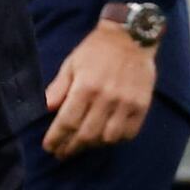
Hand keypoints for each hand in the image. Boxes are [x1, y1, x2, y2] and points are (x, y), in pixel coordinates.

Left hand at [41, 20, 156, 159]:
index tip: (49, 147)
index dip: (56, 138)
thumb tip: (47, 108)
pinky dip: (115, 140)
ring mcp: (126, 104)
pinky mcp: (142, 106)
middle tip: (62, 153)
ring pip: (107, 138)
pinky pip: (128, 133)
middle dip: (71, 148)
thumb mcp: (71, 63)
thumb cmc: (96, 50)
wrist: (130, 37)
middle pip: (86, 134)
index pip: (67, 121)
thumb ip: (59, 87)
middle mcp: (106, 98)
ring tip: (82, 145)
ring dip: (92, 146)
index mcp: (85, 86)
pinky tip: (105, 138)